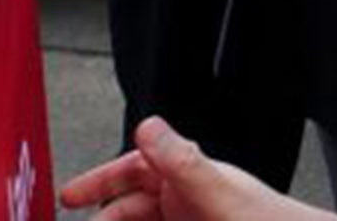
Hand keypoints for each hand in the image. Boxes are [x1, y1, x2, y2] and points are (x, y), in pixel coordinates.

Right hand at [58, 116, 336, 219]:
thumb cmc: (269, 220)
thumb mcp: (218, 193)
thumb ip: (183, 161)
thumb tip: (148, 126)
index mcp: (188, 176)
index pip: (132, 169)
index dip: (98, 181)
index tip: (68, 196)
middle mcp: (186, 199)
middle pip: (129, 209)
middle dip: (105, 220)